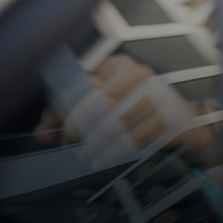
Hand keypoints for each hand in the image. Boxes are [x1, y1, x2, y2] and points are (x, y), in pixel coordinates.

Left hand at [36, 54, 214, 167]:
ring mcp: (157, 92)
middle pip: (97, 100)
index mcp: (117, 64)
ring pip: (115, 119)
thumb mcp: (101, 107)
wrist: (180, 123)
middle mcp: (138, 73)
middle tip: (69, 142)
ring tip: (87, 154)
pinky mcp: (169, 114)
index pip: (80, 81)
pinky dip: (116, 150)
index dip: (61, 107)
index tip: (52, 128)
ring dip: (96, 142)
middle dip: (78, 125)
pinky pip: (136, 135)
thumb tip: (42, 132)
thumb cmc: (135, 113)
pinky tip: (105, 158)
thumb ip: (68, 116)